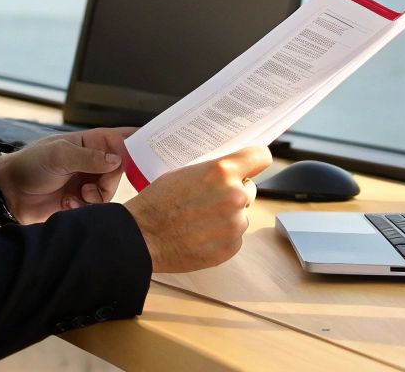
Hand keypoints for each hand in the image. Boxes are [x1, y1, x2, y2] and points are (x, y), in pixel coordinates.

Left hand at [0, 127, 134, 223]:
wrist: (9, 192)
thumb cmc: (31, 164)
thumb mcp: (59, 155)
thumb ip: (89, 158)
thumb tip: (116, 160)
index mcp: (92, 142)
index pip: (124, 139)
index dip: (139, 145)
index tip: (152, 154)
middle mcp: (94, 161)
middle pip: (121, 172)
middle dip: (109, 182)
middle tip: (91, 187)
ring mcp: (89, 181)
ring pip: (110, 192)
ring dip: (95, 198)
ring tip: (75, 197)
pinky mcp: (82, 201)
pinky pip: (97, 207)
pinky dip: (84, 208)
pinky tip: (68, 204)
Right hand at [123, 146, 271, 272]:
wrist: (142, 236)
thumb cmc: (158, 201)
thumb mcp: (186, 172)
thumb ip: (214, 171)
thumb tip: (232, 170)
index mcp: (223, 172)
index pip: (261, 157)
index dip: (255, 160)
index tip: (252, 164)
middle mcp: (234, 196)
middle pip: (249, 188)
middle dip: (234, 191)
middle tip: (210, 197)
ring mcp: (235, 224)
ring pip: (240, 214)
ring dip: (227, 215)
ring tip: (199, 219)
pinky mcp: (231, 247)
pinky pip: (234, 236)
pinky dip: (222, 235)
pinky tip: (200, 234)